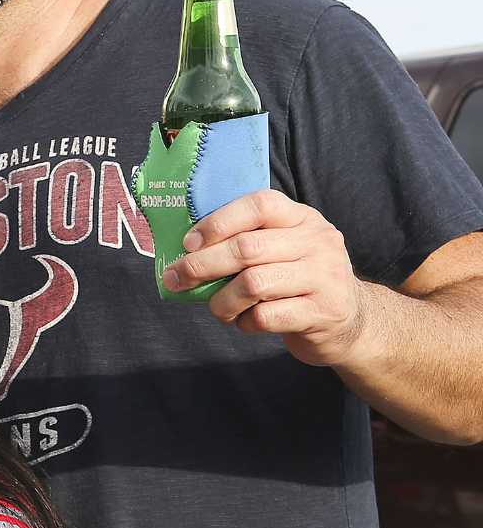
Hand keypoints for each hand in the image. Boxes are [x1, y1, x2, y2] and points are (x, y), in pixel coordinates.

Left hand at [162, 189, 367, 365]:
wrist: (350, 321)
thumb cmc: (298, 281)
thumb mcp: (282, 249)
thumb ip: (247, 242)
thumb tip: (185, 252)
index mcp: (302, 218)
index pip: (258, 205)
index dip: (217, 222)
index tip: (188, 243)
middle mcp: (318, 241)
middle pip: (246, 248)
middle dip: (201, 265)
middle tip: (176, 279)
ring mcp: (324, 276)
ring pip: (253, 284)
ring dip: (222, 301)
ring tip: (219, 308)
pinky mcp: (323, 312)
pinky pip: (266, 316)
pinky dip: (245, 322)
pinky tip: (246, 321)